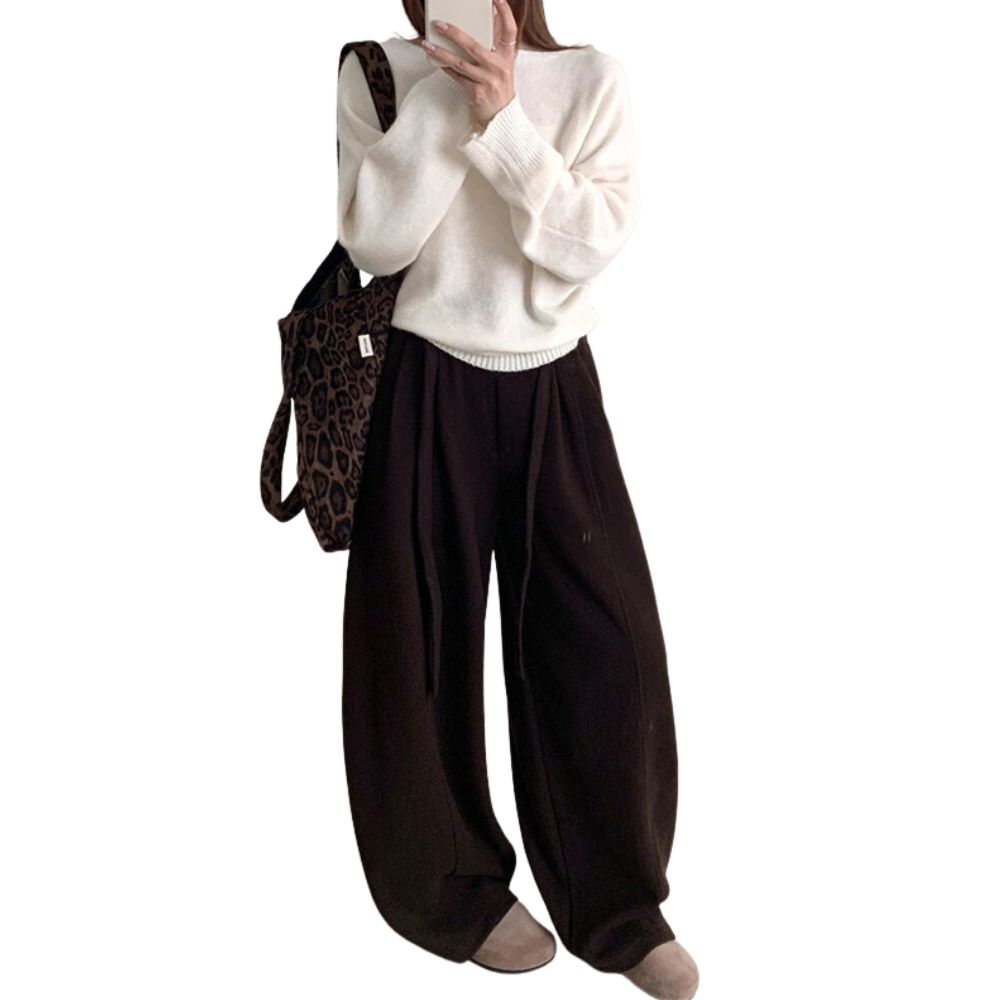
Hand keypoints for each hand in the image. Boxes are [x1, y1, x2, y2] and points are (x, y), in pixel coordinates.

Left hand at [421, 0, 518, 125]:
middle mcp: (499, 68)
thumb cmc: (498, 87)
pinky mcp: (476, 93)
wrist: (501, 117)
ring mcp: (487, 81)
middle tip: (439, 24)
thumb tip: (481, 24)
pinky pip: (456, 76)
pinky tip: (435, 59)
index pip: (510, 30)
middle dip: (454, 33)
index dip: (505, 13)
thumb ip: (494, 47)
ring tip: (427, 44)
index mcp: (507, 57)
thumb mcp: (502, 66)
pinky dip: (445, 67)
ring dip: (441, 52)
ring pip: (460, 63)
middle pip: (474, 46)